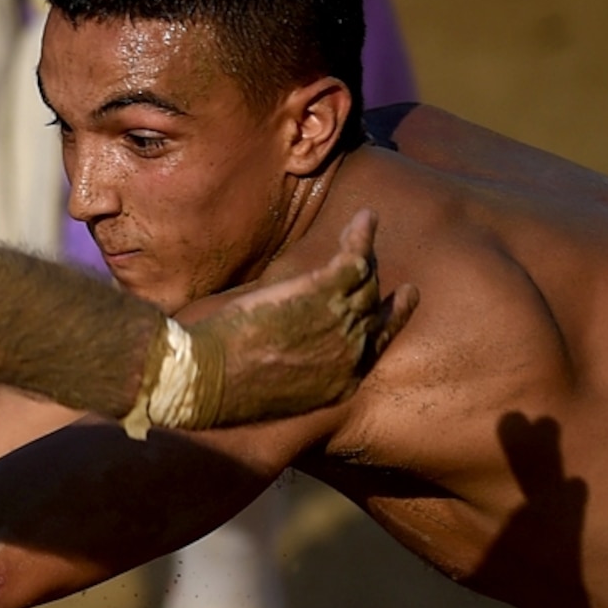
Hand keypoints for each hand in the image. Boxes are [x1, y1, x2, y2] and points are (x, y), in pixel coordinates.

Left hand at [194, 209, 417, 424]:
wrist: (207, 380)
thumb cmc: (223, 388)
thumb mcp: (273, 389)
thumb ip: (294, 370)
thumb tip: (285, 354)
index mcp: (340, 384)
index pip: (377, 348)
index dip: (389, 326)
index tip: (400, 307)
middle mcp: (351, 354)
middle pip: (374, 310)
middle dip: (388, 293)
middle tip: (396, 277)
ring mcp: (341, 321)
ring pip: (366, 280)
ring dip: (367, 251)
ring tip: (365, 226)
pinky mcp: (323, 292)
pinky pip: (354, 258)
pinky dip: (362, 235)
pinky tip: (364, 217)